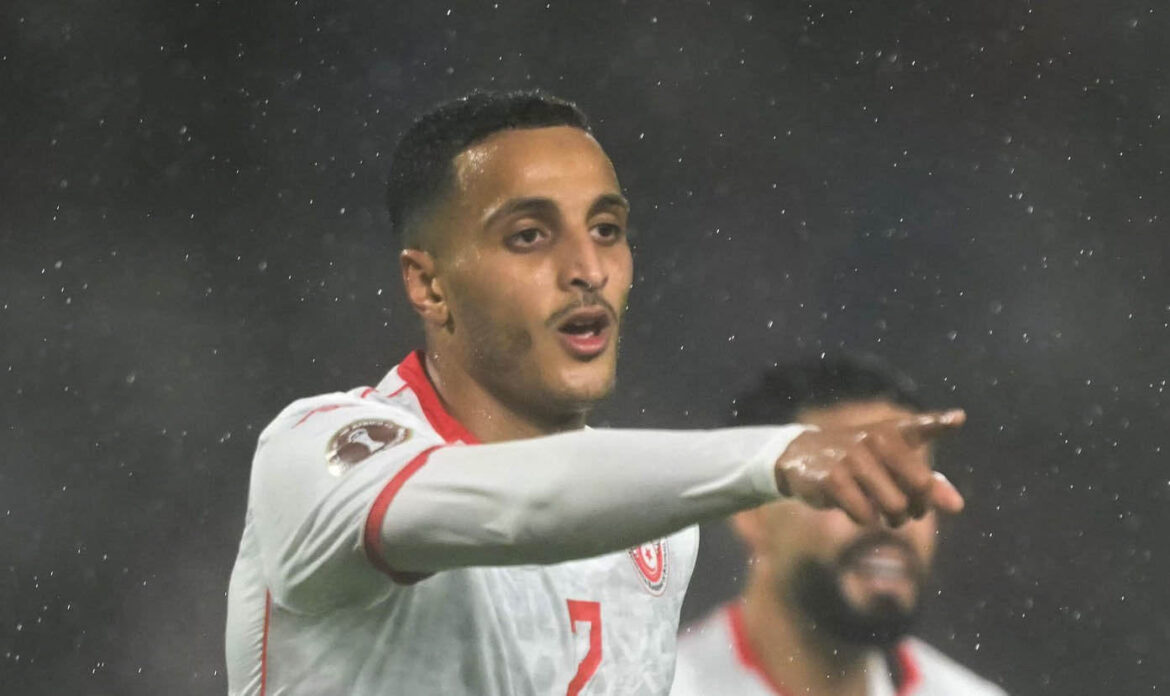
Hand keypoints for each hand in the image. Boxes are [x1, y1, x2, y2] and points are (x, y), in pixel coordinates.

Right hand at [775, 409, 966, 525]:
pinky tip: (853, 505)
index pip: (920, 426)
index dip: (940, 423)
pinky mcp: (832, 479)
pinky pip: (866, 515)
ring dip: (893, 518)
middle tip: (908, 509)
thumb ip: (929, 483)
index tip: (958, 419)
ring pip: (895, 507)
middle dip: (918, 506)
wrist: (802, 455)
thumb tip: (957, 506)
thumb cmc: (860, 461)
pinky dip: (864, 518)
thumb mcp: (893, 464)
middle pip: (920, 486)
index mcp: (893, 432)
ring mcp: (852, 458)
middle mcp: (875, 440)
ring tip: (884, 512)